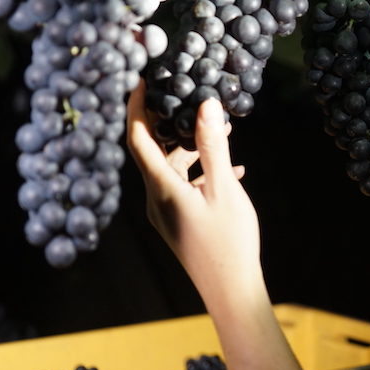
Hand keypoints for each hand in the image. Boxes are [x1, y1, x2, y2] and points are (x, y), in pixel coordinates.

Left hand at [126, 81, 260, 295]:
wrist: (231, 290)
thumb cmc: (228, 241)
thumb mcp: (222, 189)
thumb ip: (213, 146)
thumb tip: (205, 104)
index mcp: (160, 188)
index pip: (138, 138)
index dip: (136, 107)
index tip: (142, 80)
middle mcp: (157, 199)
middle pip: (155, 151)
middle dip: (173, 124)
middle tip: (190, 98)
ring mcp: (168, 213)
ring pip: (173, 169)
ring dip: (193, 148)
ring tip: (222, 131)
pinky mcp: (181, 222)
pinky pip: (185, 187)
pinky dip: (203, 172)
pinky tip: (232, 170)